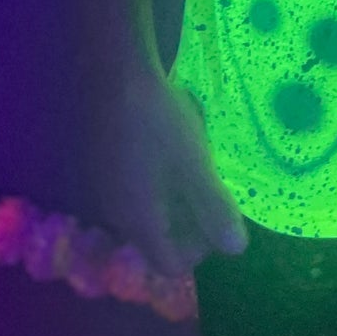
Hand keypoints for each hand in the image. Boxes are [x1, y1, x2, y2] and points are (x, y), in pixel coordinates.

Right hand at [96, 63, 248, 274]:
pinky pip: (133, 189)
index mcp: (138, 219)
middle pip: (155, 239)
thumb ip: (214, 206)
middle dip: (188, 222)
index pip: (168, 263)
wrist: (114, 71)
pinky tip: (168, 146)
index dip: (199, 250)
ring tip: (193, 163)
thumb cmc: (158, 118)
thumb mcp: (195, 161)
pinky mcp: (100, 164)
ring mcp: (104, 188)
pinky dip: (156, 180)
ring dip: (173, 199)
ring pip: (145, 212)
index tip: (216, 212)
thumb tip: (236, 249)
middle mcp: (115, 213)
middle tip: (209, 185)